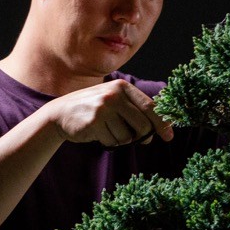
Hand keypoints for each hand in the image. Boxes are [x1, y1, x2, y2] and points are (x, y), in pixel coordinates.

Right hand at [51, 80, 173, 147]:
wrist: (60, 113)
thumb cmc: (93, 110)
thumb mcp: (114, 101)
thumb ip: (135, 111)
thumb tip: (157, 131)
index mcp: (123, 87)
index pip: (150, 107)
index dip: (162, 123)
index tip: (169, 136)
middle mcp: (114, 95)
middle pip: (143, 125)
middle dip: (142, 136)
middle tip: (135, 138)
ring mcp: (104, 108)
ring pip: (127, 137)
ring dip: (120, 139)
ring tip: (107, 129)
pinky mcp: (95, 122)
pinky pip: (113, 141)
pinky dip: (108, 142)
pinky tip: (97, 132)